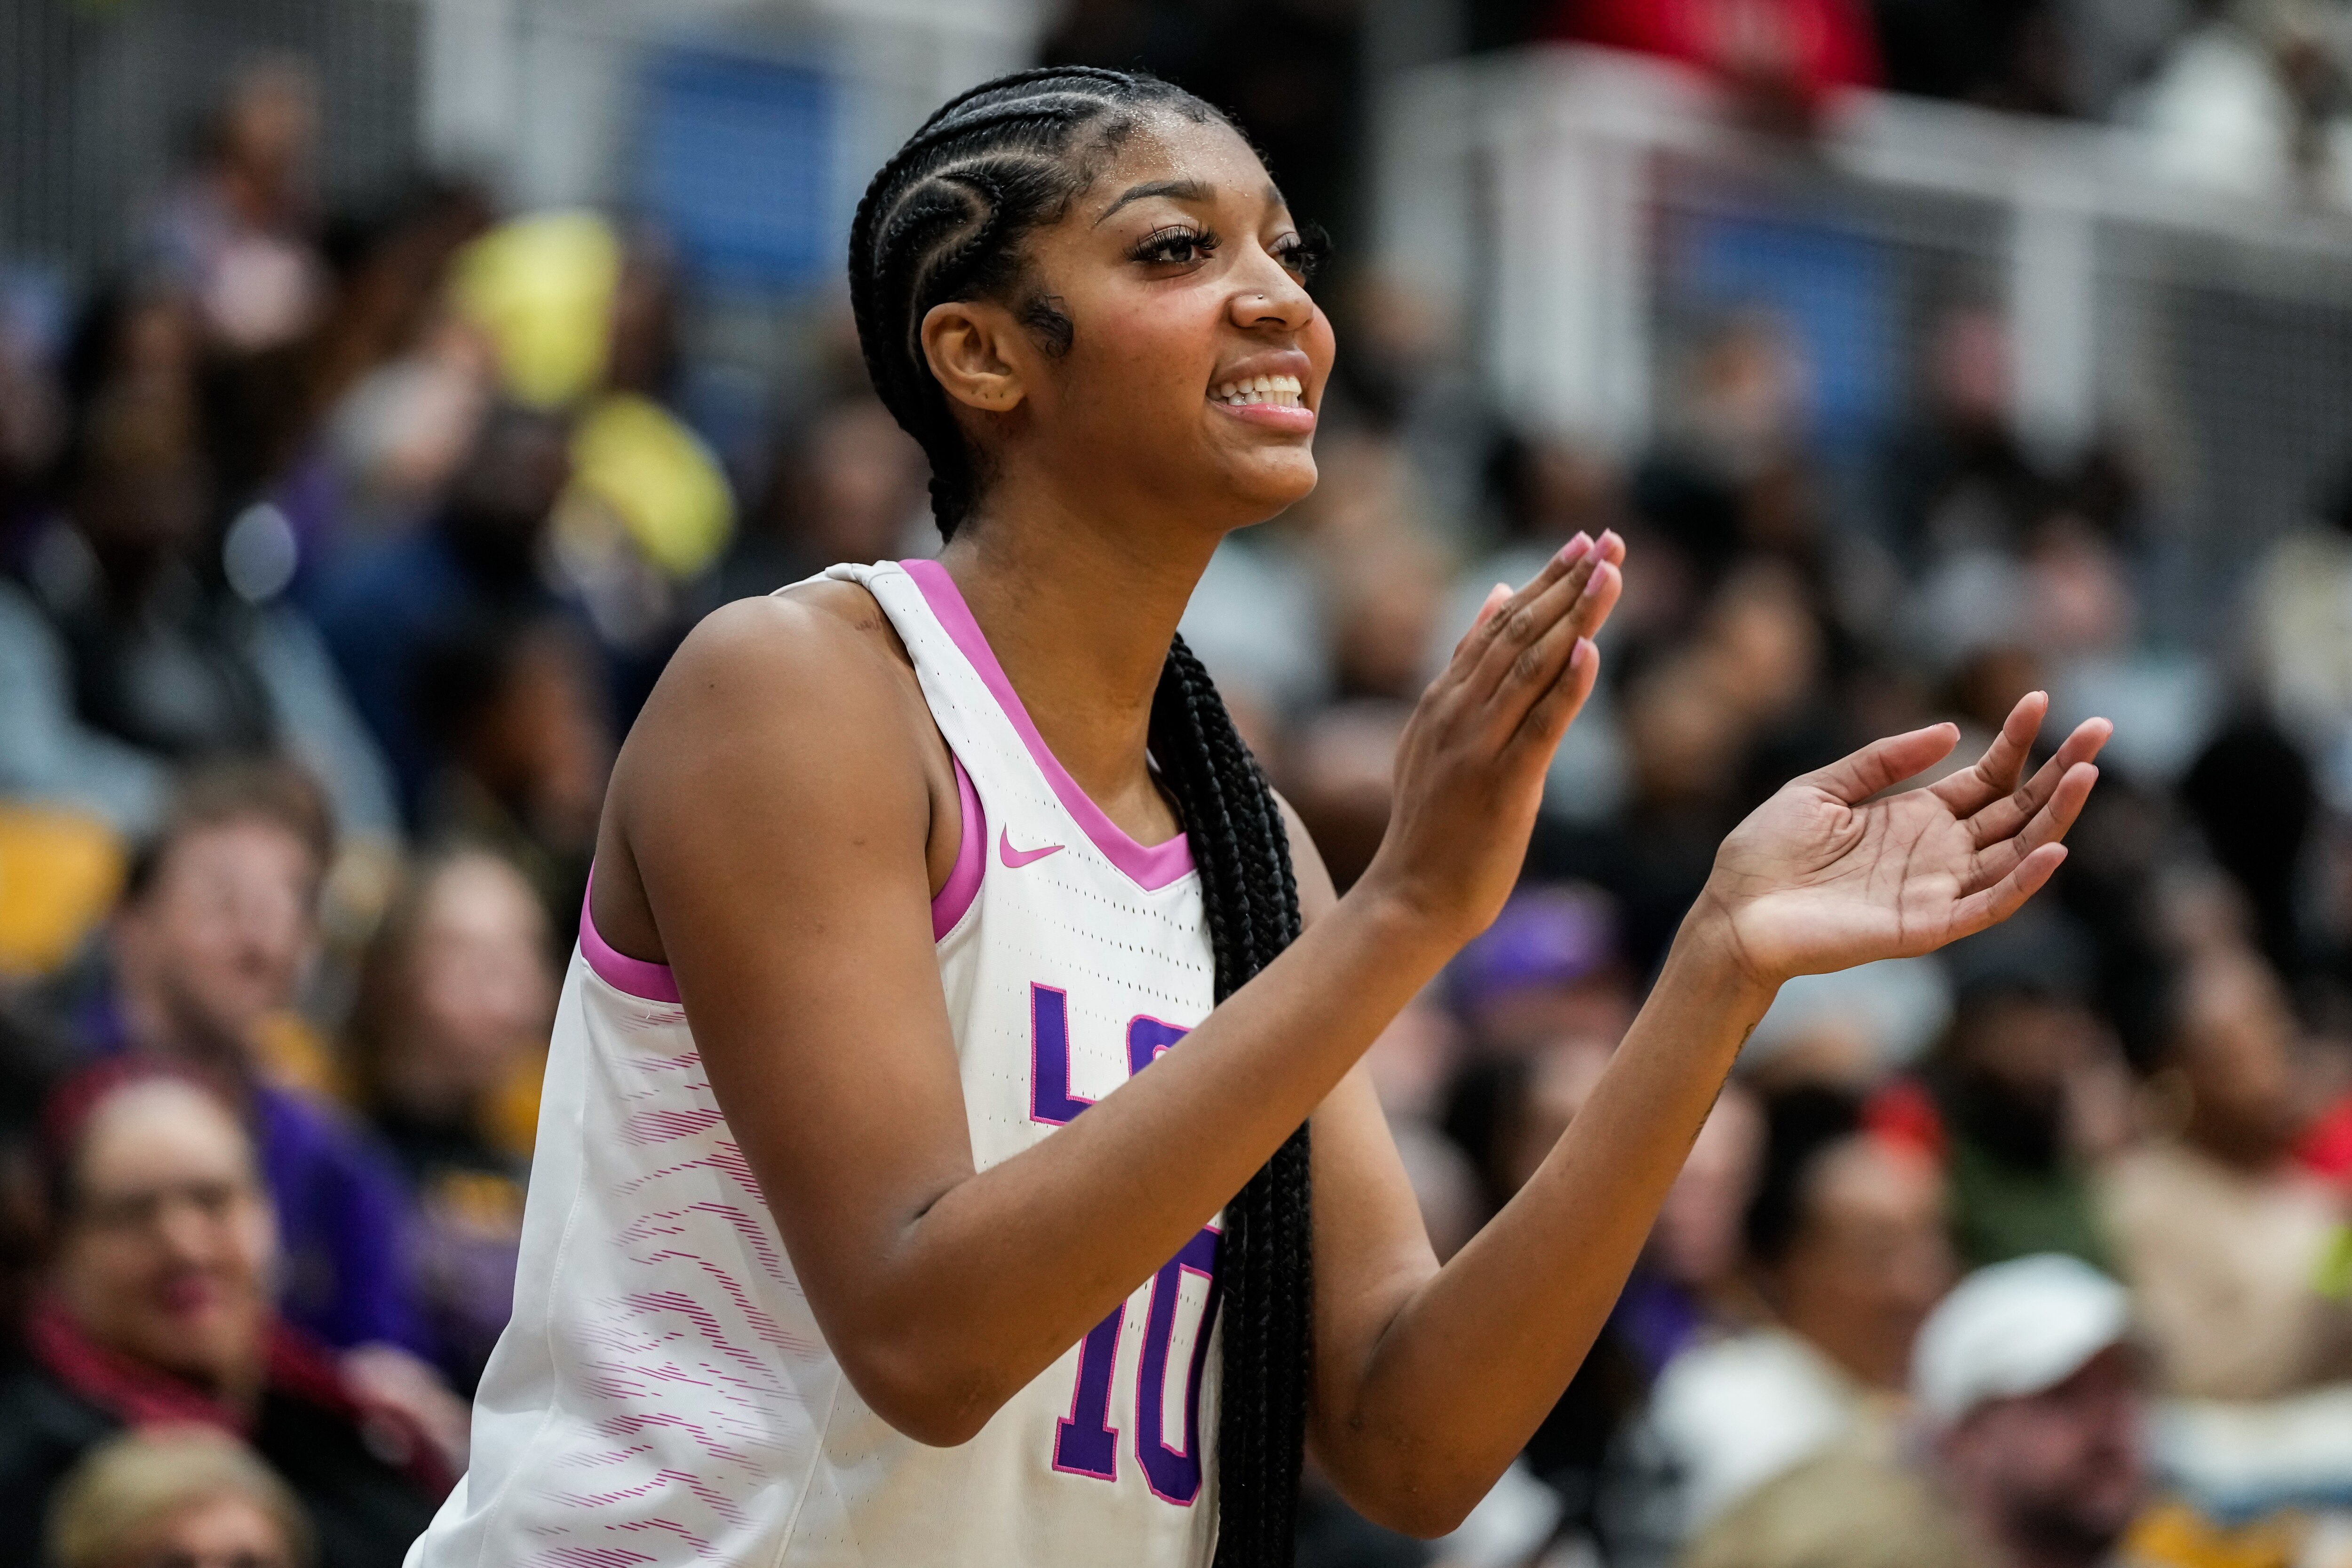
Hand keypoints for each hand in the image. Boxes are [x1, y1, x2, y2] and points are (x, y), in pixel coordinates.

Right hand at [1359, 530, 1625, 942]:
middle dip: (1566, 583)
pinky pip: (1539, 726)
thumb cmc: (1434, 823)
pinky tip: (1590, 650)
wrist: (1411, 895)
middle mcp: (1458, 712)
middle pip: (1517, 633)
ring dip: (1573, 617)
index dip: (1544, 580)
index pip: (1498, 624)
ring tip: (1609, 573)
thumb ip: (1468, 667)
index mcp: (1444, 699)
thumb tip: (1497, 597)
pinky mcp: (1503, 784)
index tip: (1584, 542)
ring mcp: (1477, 746)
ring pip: (1530, 667)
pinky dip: (1566, 686)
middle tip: (1608, 541)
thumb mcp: (1439, 733)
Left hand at [1693, 692, 2108, 986]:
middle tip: (2102, 728)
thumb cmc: (1766, 853)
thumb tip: (1952, 730)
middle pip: (2017, 809)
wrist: (1733, 911)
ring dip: (2055, 817)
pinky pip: (1988, 905)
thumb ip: (1884, 761)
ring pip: (2016, 853)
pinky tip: (2051, 849)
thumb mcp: (1823, 788)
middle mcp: (1939, 853)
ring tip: (2087, 774)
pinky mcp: (1927, 927)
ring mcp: (1938, 890)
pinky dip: (2022, 881)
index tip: (2039, 699)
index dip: (2017, 741)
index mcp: (1917, 817)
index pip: (1987, 777)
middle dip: (2061, 770)